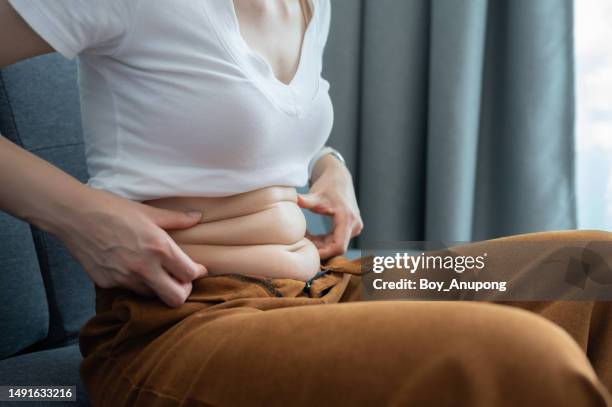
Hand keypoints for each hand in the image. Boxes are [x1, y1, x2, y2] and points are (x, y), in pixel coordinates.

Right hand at [55, 188, 206, 306]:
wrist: (75, 215)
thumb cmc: (113, 209)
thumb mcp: (149, 212)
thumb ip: (176, 219)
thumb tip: (197, 217)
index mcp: (159, 248)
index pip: (190, 274)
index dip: (197, 272)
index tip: (197, 268)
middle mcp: (144, 268)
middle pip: (176, 298)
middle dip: (183, 291)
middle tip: (180, 279)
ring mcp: (125, 278)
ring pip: (153, 296)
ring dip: (159, 287)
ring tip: (156, 272)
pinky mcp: (107, 284)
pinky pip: (130, 290)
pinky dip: (136, 283)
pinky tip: (132, 268)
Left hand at [297, 155, 362, 259]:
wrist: (339, 177)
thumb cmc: (328, 185)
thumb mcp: (316, 195)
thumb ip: (306, 201)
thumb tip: (294, 200)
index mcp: (347, 218)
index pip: (338, 247)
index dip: (323, 253)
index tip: (307, 253)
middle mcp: (354, 225)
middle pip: (336, 247)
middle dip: (319, 248)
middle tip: (301, 244)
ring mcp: (353, 227)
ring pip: (335, 245)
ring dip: (320, 245)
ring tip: (304, 237)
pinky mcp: (350, 228)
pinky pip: (336, 240)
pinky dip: (323, 240)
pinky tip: (311, 236)